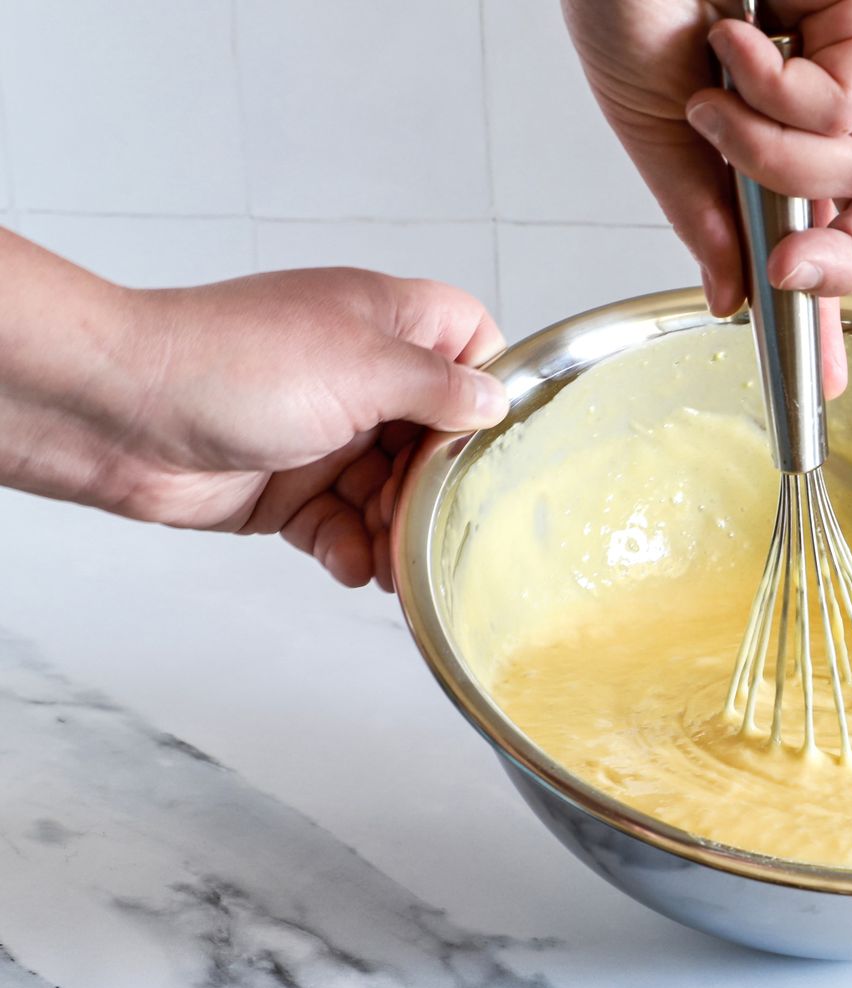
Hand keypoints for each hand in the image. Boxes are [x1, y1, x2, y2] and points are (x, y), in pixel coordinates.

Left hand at [0, 231, 506, 589]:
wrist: (120, 414)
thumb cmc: (233, 366)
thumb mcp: (363, 367)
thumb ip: (439, 388)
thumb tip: (496, 402)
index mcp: (382, 325)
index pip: (466, 340)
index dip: (487, 383)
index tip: (494, 433)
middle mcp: (359, 377)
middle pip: (435, 434)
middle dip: (441, 482)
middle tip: (442, 516)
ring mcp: (324, 434)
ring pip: (392, 490)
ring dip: (399, 528)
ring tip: (398, 560)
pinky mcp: (289, 487)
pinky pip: (342, 526)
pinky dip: (352, 549)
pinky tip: (353, 565)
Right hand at [562, 0, 851, 396]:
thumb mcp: (654, 126)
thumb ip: (702, 215)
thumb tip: (732, 296)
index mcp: (778, 126)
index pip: (826, 223)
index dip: (830, 297)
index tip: (819, 374)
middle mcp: (833, 93)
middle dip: (838, 258)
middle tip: (788, 269)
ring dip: (770, 151)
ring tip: (715, 93)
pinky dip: (782, 96)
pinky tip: (738, 46)